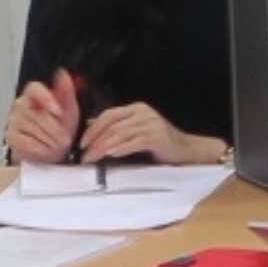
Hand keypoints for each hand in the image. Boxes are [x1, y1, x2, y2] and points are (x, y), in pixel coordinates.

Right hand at [5, 80, 76, 164]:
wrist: (51, 148)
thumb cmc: (59, 126)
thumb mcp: (68, 108)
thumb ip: (66, 92)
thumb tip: (63, 74)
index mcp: (34, 94)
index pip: (34, 89)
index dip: (46, 99)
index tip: (59, 111)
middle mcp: (20, 104)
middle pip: (39, 115)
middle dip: (56, 130)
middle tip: (65, 139)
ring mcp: (14, 120)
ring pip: (35, 130)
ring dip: (51, 141)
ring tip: (56, 145)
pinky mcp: (11, 137)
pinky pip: (28, 143)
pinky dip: (41, 149)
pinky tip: (45, 149)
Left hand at [79, 102, 200, 166]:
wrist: (186, 150)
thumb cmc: (159, 143)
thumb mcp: (135, 132)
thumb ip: (116, 127)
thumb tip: (91, 124)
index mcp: (136, 108)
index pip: (109, 115)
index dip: (93, 128)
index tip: (81, 143)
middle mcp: (143, 112)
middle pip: (113, 125)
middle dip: (96, 141)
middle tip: (84, 155)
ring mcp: (151, 123)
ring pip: (121, 134)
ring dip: (104, 147)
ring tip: (93, 158)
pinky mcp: (157, 136)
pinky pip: (135, 142)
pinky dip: (122, 148)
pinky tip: (112, 155)